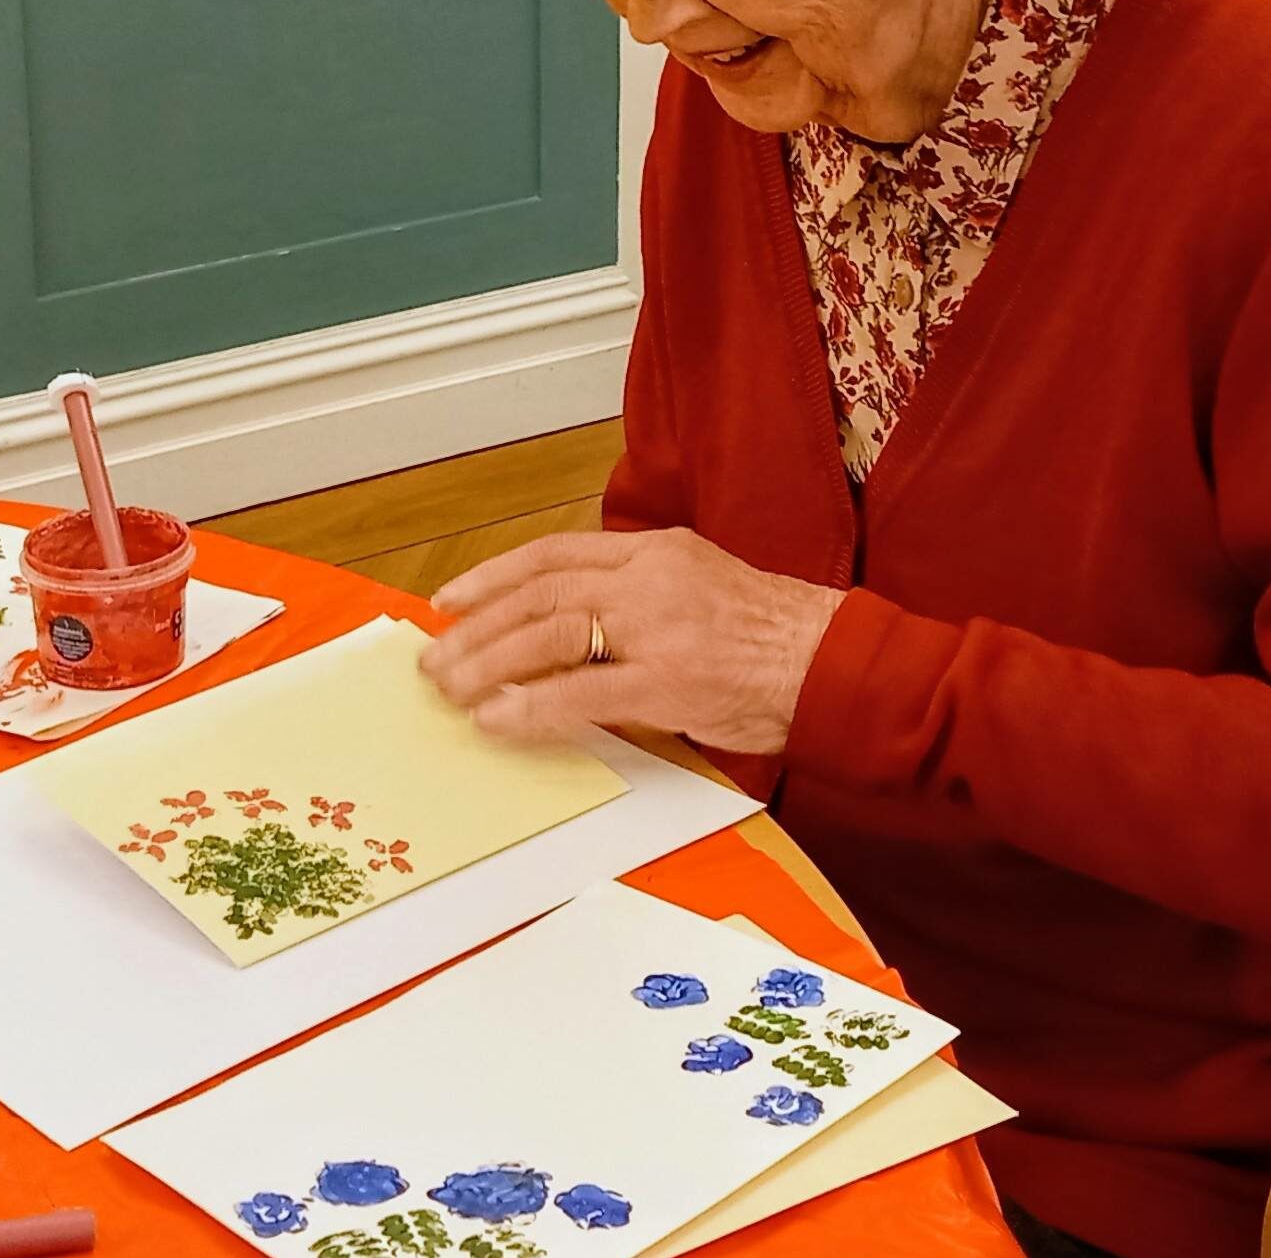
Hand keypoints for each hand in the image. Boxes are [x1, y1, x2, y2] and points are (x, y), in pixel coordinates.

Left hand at [419, 528, 842, 753]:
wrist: (833, 663)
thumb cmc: (772, 637)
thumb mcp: (698, 589)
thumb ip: (636, 599)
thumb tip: (566, 631)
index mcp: (656, 550)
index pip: (555, 553)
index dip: (495, 576)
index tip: (453, 599)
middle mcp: (651, 578)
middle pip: (540, 592)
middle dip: (478, 627)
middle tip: (436, 658)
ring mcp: (658, 627)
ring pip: (549, 631)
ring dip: (489, 663)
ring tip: (452, 690)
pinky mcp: (668, 681)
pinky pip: (580, 693)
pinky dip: (529, 707)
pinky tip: (497, 719)